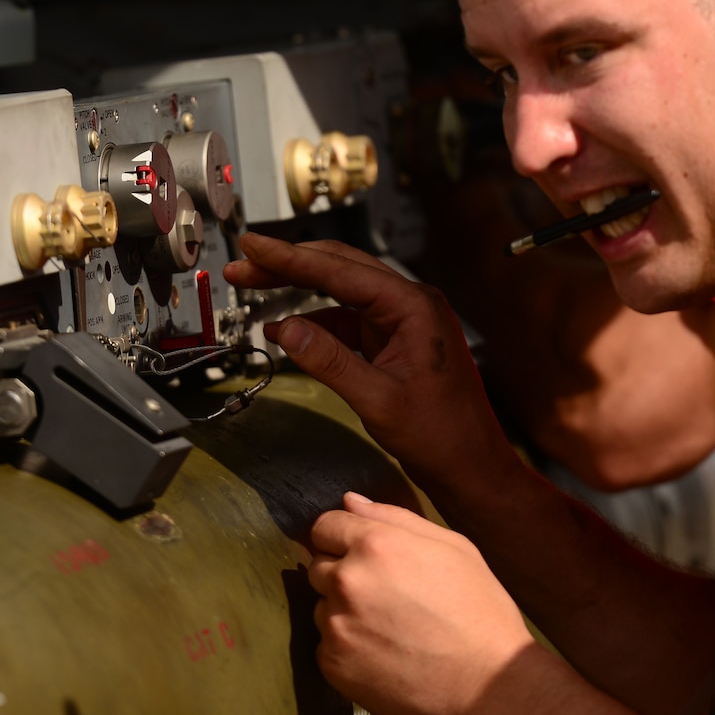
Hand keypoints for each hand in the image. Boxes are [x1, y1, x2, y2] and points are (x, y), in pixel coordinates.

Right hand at [224, 233, 510, 486]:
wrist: (472, 468)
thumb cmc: (441, 436)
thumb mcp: (377, 400)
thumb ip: (329, 361)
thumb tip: (283, 329)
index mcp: (413, 306)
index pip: (340, 270)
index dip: (289, 257)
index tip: (252, 245)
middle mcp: (410, 303)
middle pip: (339, 269)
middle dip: (288, 266)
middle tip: (243, 267)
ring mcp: (403, 321)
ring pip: (341, 293)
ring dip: (298, 292)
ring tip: (254, 290)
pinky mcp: (395, 341)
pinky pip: (348, 320)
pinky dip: (316, 322)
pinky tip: (286, 330)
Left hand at [309, 493, 537, 714]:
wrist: (486, 686)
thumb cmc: (479, 611)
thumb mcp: (453, 548)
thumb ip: (395, 518)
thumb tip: (350, 501)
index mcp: (375, 544)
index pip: (324, 526)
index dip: (343, 538)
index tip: (364, 554)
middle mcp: (346, 581)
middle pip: (319, 566)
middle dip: (343, 574)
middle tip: (386, 596)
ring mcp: (335, 625)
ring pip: (323, 607)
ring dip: (344, 612)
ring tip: (390, 630)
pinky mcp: (332, 665)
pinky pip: (327, 645)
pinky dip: (348, 648)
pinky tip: (384, 656)